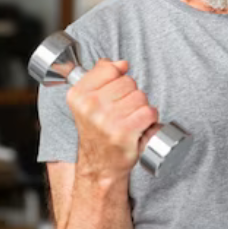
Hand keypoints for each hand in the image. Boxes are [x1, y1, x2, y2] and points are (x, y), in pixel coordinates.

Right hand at [65, 59, 159, 180]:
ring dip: (141, 107)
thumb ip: (102, 75)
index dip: (118, 79)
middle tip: (122, 111)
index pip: (110, 68)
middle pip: (128, 82)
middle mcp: (90, 107)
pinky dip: (150, 119)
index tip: (113, 93)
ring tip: (130, 120)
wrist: (100, 165)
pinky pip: (149, 112)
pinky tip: (139, 127)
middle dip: (131, 95)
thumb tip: (122, 63)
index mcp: (78, 95)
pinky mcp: (124, 133)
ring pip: (140, 96)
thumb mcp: (88, 100)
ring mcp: (106, 120)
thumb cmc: (98, 130)